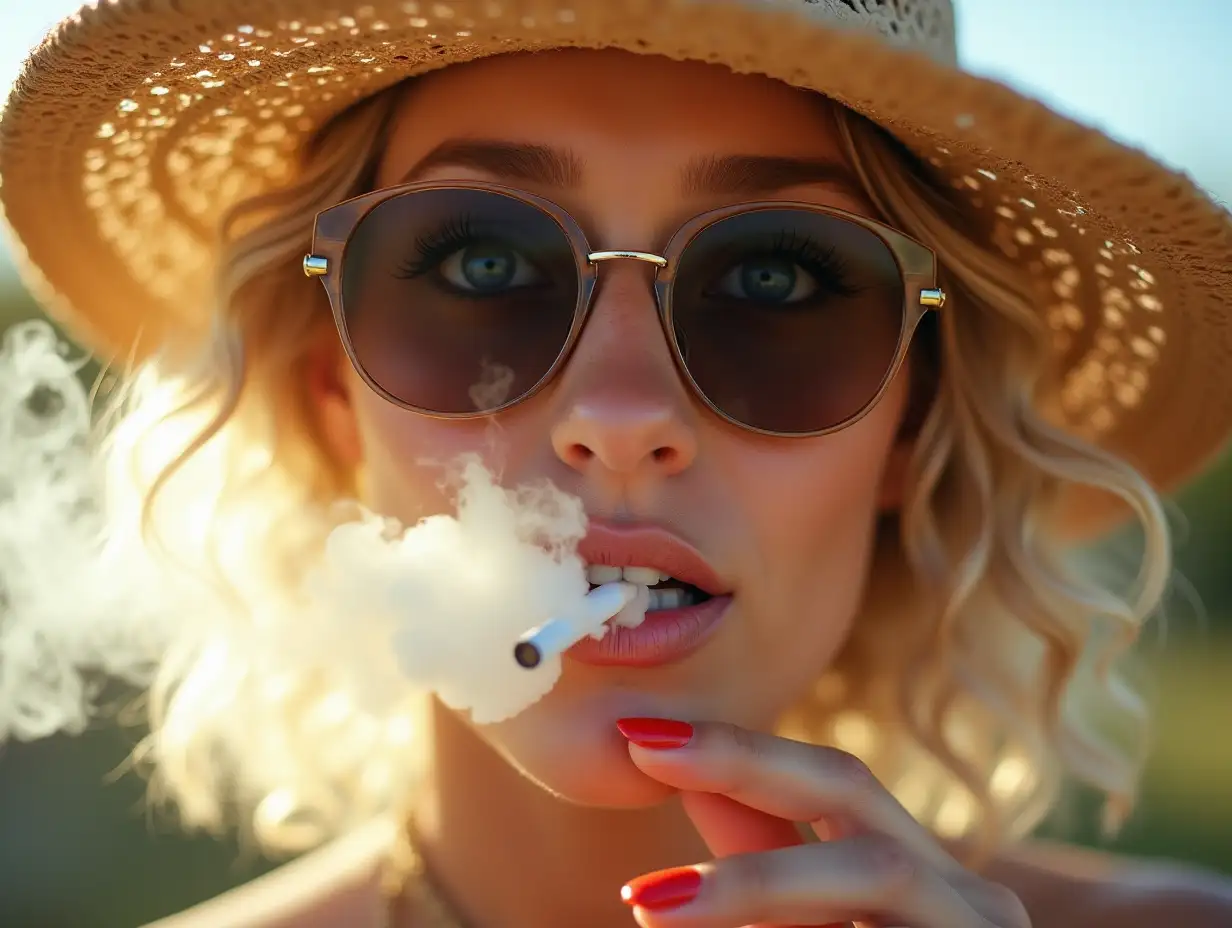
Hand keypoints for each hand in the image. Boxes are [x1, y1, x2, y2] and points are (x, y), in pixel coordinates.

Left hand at [615, 718, 1031, 927]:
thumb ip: (762, 867)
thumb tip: (692, 784)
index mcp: (918, 870)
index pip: (827, 779)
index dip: (736, 748)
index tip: (639, 736)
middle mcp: (963, 895)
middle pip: (852, 787)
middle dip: (744, 761)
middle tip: (644, 750)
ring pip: (872, 870)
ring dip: (755, 878)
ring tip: (651, 903)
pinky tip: (697, 925)